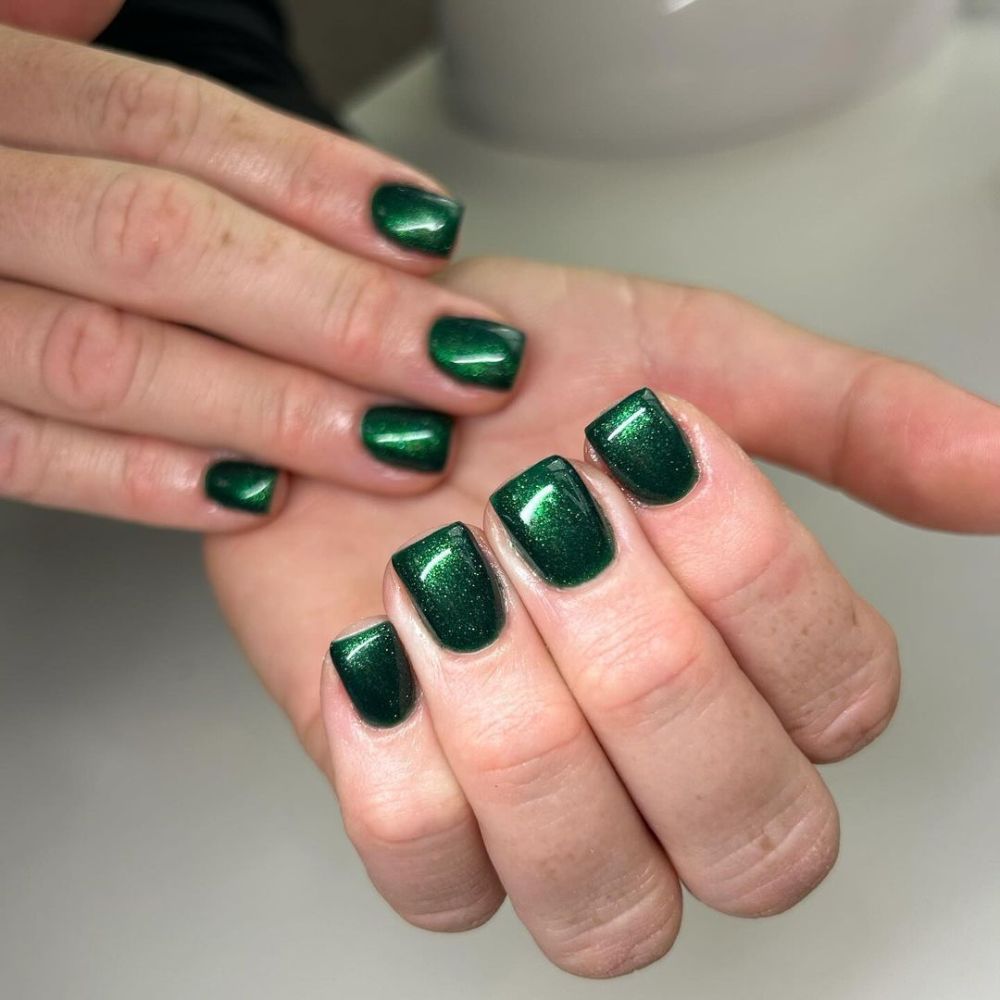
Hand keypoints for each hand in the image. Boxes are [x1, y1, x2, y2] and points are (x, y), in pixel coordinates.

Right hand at [0, 20, 524, 527]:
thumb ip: (41, 29)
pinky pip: (16, 454)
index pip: (165, 126)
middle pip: (162, 244)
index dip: (312, 183)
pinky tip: (247, 497)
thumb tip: (110, 0)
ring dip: (266, 409)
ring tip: (393, 445)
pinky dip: (132, 479)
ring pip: (105, 357)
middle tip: (456, 366)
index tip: (433, 236)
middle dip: (329, 313)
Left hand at [206, 258, 999, 975]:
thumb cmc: (512, 384)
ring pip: (604, 900)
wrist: (344, 386)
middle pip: (749, 835)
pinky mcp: (415, 822)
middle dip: (647, 662)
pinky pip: (436, 885)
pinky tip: (384, 645)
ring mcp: (536, 816)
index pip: (844, 704)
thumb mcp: (686, 356)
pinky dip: (406, 765)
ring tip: (457, 573)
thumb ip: (845, 417)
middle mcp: (661, 768)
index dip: (755, 575)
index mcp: (755, 664)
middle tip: (551, 516)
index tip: (645, 448)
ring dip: (527, 721)